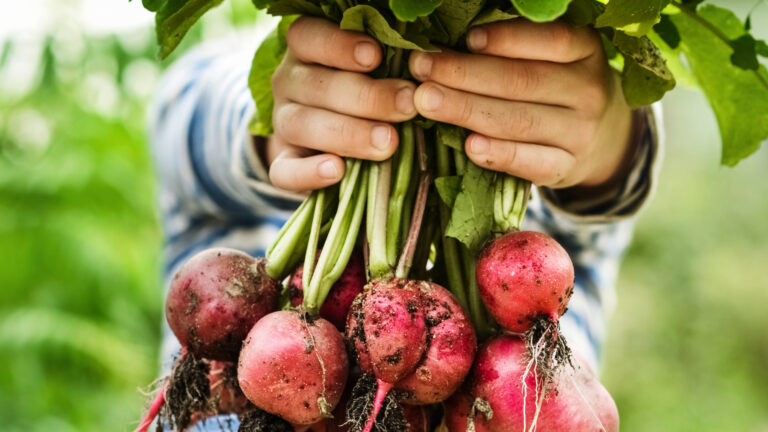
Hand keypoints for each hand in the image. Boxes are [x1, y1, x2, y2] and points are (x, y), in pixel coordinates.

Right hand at [267, 17, 416, 191]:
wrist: (332, 143)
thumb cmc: (366, 92)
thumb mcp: (374, 71)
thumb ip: (389, 64)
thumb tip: (424, 66)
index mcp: (306, 49)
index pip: (308, 36)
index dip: (339, 45)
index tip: (376, 56)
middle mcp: (288, 82)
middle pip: (315, 85)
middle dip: (365, 97)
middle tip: (407, 106)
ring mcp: (283, 123)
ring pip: (301, 124)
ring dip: (348, 134)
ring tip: (388, 142)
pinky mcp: (283, 163)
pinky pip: (285, 170)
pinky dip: (309, 172)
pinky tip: (337, 170)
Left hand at [408, 20, 633, 188]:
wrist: (605, 139)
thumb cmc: (560, 87)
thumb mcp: (554, 58)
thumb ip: (514, 50)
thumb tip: (451, 41)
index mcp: (586, 50)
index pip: (549, 41)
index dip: (505, 39)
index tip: (466, 39)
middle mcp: (588, 91)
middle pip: (522, 81)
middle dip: (464, 75)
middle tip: (421, 69)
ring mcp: (580, 133)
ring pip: (518, 121)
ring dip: (466, 111)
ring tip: (426, 101)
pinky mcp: (566, 168)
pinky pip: (529, 162)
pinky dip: (498, 155)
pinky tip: (468, 146)